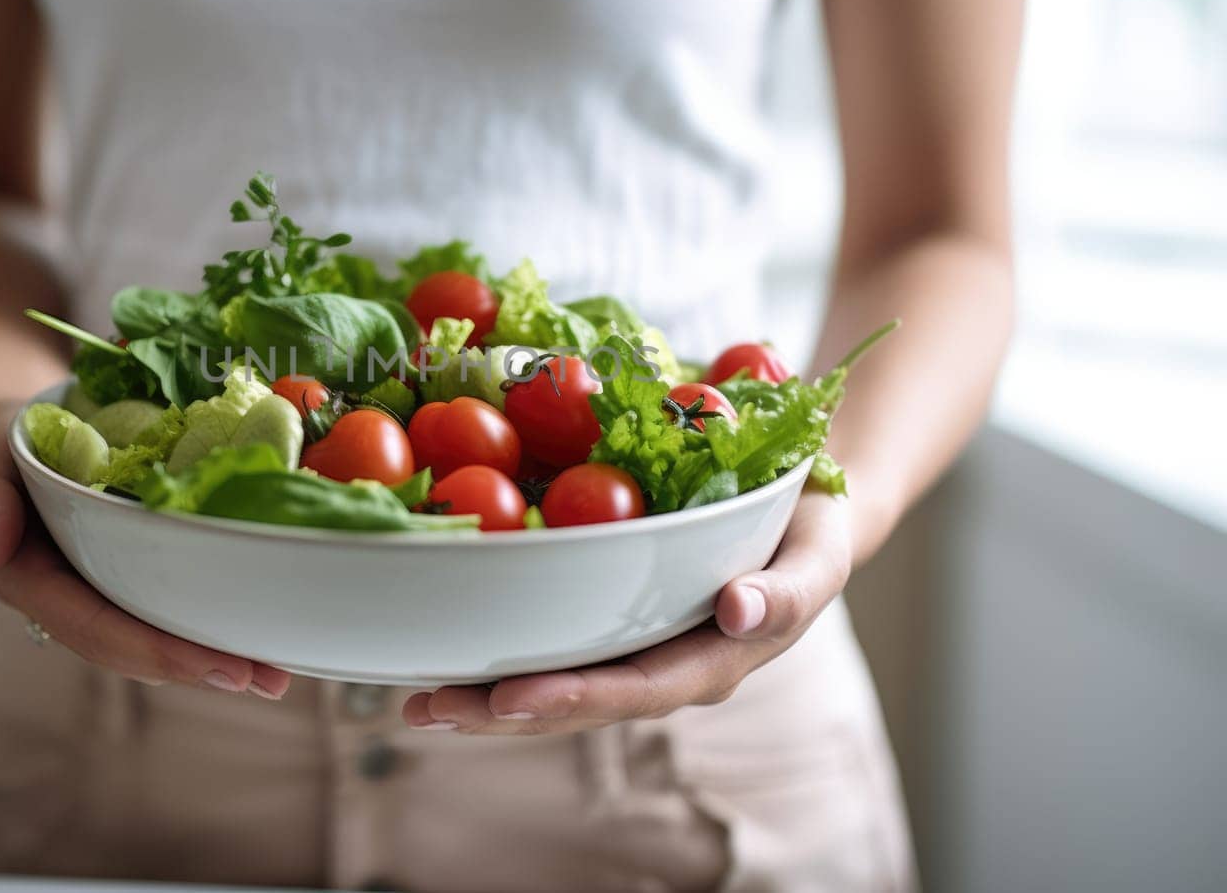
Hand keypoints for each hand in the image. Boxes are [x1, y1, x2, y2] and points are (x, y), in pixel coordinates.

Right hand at [0, 399, 292, 698]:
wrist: (17, 427)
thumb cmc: (1, 442)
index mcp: (31, 582)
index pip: (94, 628)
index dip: (154, 652)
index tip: (214, 665)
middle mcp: (69, 598)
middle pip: (136, 647)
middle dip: (199, 666)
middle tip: (269, 678)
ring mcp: (101, 588)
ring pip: (156, 634)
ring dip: (215, 654)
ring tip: (279, 669)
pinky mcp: (128, 570)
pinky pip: (169, 601)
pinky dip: (211, 617)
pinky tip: (261, 627)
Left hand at [401, 491, 852, 732]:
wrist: (810, 523)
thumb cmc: (813, 535)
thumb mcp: (818, 558)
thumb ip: (788, 591)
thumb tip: (739, 609)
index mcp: (711, 662)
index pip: (632, 691)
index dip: (570, 698)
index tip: (508, 699)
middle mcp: (663, 669)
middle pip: (576, 701)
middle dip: (499, 711)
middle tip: (426, 707)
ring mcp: (635, 652)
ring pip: (555, 683)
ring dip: (485, 696)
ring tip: (416, 698)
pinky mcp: (614, 625)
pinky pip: (554, 647)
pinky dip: (499, 656)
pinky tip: (445, 653)